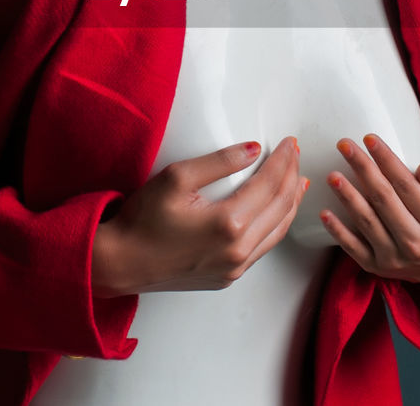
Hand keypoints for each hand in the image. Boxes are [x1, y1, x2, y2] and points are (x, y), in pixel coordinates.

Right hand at [92, 136, 308, 295]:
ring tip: (299, 182)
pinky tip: (276, 212)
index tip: (290, 141)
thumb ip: (219, 161)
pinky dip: (276, 225)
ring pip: (277, 230)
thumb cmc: (142, 220)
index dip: (284, 159)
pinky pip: (263, 248)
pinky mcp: (228, 277)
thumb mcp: (176, 177)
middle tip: (295, 154)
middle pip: (280, 206)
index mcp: (228, 223)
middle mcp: (238, 250)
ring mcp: (235, 268)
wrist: (120, 262)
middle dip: (292, 176)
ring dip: (290, 203)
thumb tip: (253, 148)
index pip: (269, 183)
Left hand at [320, 133, 419, 282]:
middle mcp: (417, 243)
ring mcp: (395, 258)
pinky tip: (325, 213)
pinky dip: (338, 231)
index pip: (407, 186)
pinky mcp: (376, 266)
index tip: (370, 139)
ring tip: (333, 175)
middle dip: (362, 169)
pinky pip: (353, 248)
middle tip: (345, 146)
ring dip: (347, 197)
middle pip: (384, 200)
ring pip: (367, 222)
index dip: (386, 160)